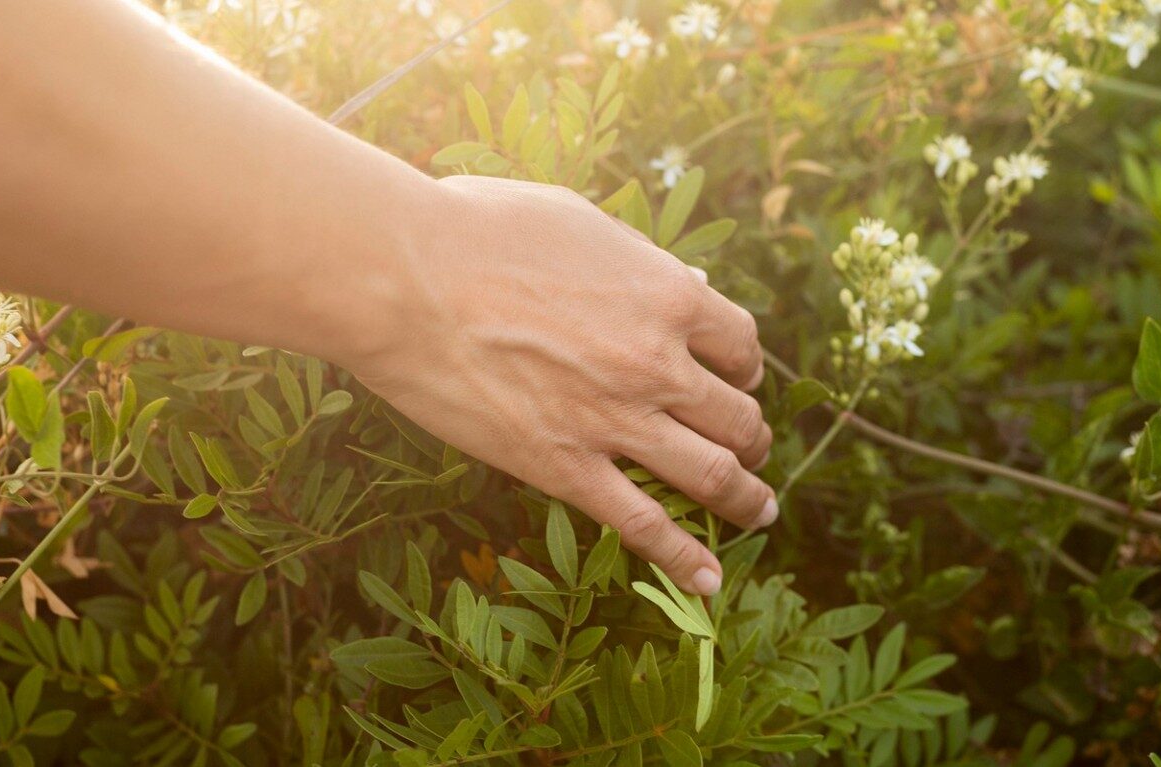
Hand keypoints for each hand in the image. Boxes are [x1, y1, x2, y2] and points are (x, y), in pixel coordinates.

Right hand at [345, 175, 773, 594]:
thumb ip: (637, 261)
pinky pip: (643, 525)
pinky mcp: (565, 468)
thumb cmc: (476, 231)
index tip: (738, 377)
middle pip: (738, 416)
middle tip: (751, 448)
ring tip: (757, 513)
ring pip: (712, 475)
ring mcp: (615, 421)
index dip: (746, 366)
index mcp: (667, 296)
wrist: (404, 278)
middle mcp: (657, 364)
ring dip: (745, 499)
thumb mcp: (578, 221)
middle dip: (753, 436)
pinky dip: (684, 558)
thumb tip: (684, 285)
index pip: (741, 344)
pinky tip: (707, 581)